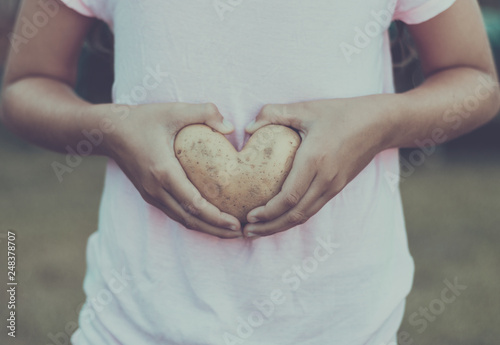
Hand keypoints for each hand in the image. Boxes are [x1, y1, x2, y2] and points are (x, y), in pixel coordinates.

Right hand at [98, 102, 242, 238]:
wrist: (108, 131)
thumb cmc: (142, 119)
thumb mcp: (173, 110)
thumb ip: (204, 112)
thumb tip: (230, 128)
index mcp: (163, 172)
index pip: (194, 204)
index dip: (217, 217)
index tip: (237, 224)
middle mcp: (156, 189)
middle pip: (190, 219)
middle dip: (217, 230)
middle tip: (241, 233)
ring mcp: (151, 195)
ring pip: (182, 220)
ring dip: (206, 228)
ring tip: (230, 232)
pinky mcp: (150, 195)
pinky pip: (175, 213)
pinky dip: (194, 221)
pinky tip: (210, 221)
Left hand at [242, 95, 394, 237]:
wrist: (380, 123)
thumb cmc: (343, 113)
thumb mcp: (307, 108)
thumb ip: (275, 113)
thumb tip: (248, 128)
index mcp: (315, 160)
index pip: (289, 197)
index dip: (268, 211)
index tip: (249, 216)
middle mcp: (325, 179)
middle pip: (295, 214)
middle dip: (269, 227)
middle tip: (247, 232)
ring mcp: (334, 186)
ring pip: (305, 215)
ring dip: (281, 226)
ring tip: (259, 230)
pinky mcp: (338, 187)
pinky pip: (313, 208)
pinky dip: (294, 217)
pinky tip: (280, 217)